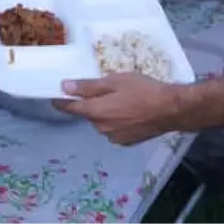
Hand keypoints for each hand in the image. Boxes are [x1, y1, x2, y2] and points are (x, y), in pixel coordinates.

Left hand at [52, 73, 186, 145]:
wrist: (170, 109)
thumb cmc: (143, 90)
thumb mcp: (115, 81)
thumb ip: (89, 86)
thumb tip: (65, 87)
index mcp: (97, 111)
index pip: (72, 108)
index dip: (62, 102)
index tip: (53, 98)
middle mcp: (102, 127)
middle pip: (89, 114)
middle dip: (92, 104)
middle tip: (106, 91)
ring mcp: (114, 137)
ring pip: (102, 122)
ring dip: (106, 113)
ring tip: (123, 101)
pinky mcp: (126, 142)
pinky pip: (114, 130)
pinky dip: (117, 122)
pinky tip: (130, 113)